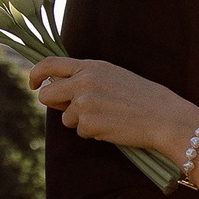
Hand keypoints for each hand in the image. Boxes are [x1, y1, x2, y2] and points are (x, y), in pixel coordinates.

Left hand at [27, 57, 198, 158]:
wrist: (165, 117)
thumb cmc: (144, 98)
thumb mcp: (114, 76)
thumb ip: (87, 77)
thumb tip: (60, 89)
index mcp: (91, 66)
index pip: (49, 64)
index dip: (35, 74)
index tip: (33, 83)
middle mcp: (83, 81)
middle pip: (46, 95)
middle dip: (54, 105)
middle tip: (72, 110)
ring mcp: (84, 103)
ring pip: (65, 118)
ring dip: (81, 121)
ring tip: (108, 117)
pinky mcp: (88, 123)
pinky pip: (81, 132)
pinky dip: (94, 133)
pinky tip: (113, 127)